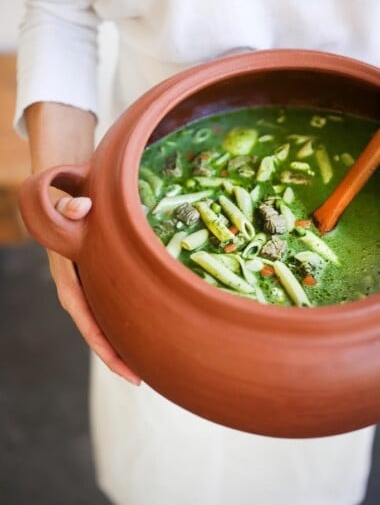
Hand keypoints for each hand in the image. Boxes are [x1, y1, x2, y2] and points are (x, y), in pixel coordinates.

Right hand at [48, 195, 140, 385]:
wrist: (63, 193)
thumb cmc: (65, 198)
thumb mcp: (62, 200)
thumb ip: (68, 205)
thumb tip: (81, 208)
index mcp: (68, 277)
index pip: (86, 320)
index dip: (104, 347)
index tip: (126, 371)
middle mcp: (78, 287)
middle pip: (97, 329)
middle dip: (116, 356)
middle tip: (142, 379)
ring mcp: (88, 284)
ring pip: (105, 319)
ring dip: (122, 341)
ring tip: (149, 362)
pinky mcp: (99, 277)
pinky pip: (112, 304)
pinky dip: (126, 319)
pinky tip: (147, 326)